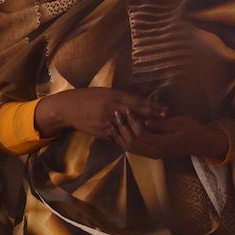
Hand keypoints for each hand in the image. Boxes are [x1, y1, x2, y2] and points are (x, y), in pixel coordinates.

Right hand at [35, 88, 166, 138]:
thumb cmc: (86, 97)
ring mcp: (107, 122)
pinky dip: (128, 137)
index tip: (166, 109)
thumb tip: (139, 99)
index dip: (152, 106)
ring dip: (143, 129)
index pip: (136, 102)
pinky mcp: (102, 133)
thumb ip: (121, 96)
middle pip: (135, 114)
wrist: (67, 108)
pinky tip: (140, 141)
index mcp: (112, 96)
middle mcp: (111, 109)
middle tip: (167, 118)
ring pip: (128, 127)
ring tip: (157, 130)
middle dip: (152, 117)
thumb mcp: (104, 92)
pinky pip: (118, 136)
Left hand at [110, 111, 227, 159]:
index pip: (142, 134)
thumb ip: (162, 124)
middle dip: (122, 128)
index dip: (132, 122)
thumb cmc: (192, 130)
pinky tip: (117, 132)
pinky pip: (133, 150)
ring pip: (130, 148)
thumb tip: (145, 120)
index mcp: (164, 144)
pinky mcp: (151, 154)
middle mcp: (156, 152)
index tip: (127, 109)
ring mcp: (153, 155)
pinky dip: (123, 141)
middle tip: (115, 113)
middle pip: (132, 143)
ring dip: (120, 136)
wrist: (200, 144)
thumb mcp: (179, 123)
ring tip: (112, 122)